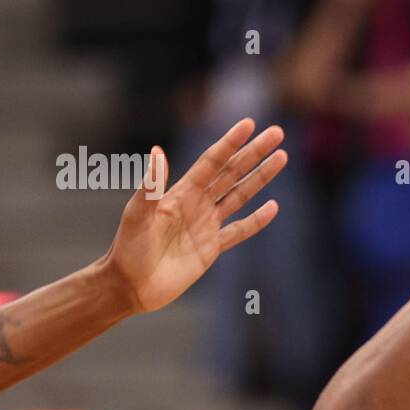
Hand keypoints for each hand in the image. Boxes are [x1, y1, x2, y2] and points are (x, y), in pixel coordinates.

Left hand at [99, 119, 285, 313]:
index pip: (212, 162)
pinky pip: (239, 231)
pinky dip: (256, 220)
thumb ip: (151, 186)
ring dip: (261, 177)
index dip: (231, 143)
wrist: (130, 285)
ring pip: (240, 195)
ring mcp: (206, 225)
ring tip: (282, 158)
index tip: (249, 124)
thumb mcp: (137, 215)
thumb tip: (158, 150)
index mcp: (181, 192)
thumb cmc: (128, 248)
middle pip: (232, 172)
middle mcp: (197, 204)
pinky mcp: (212, 248)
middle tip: (277, 132)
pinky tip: (273, 207)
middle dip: (254, 152)